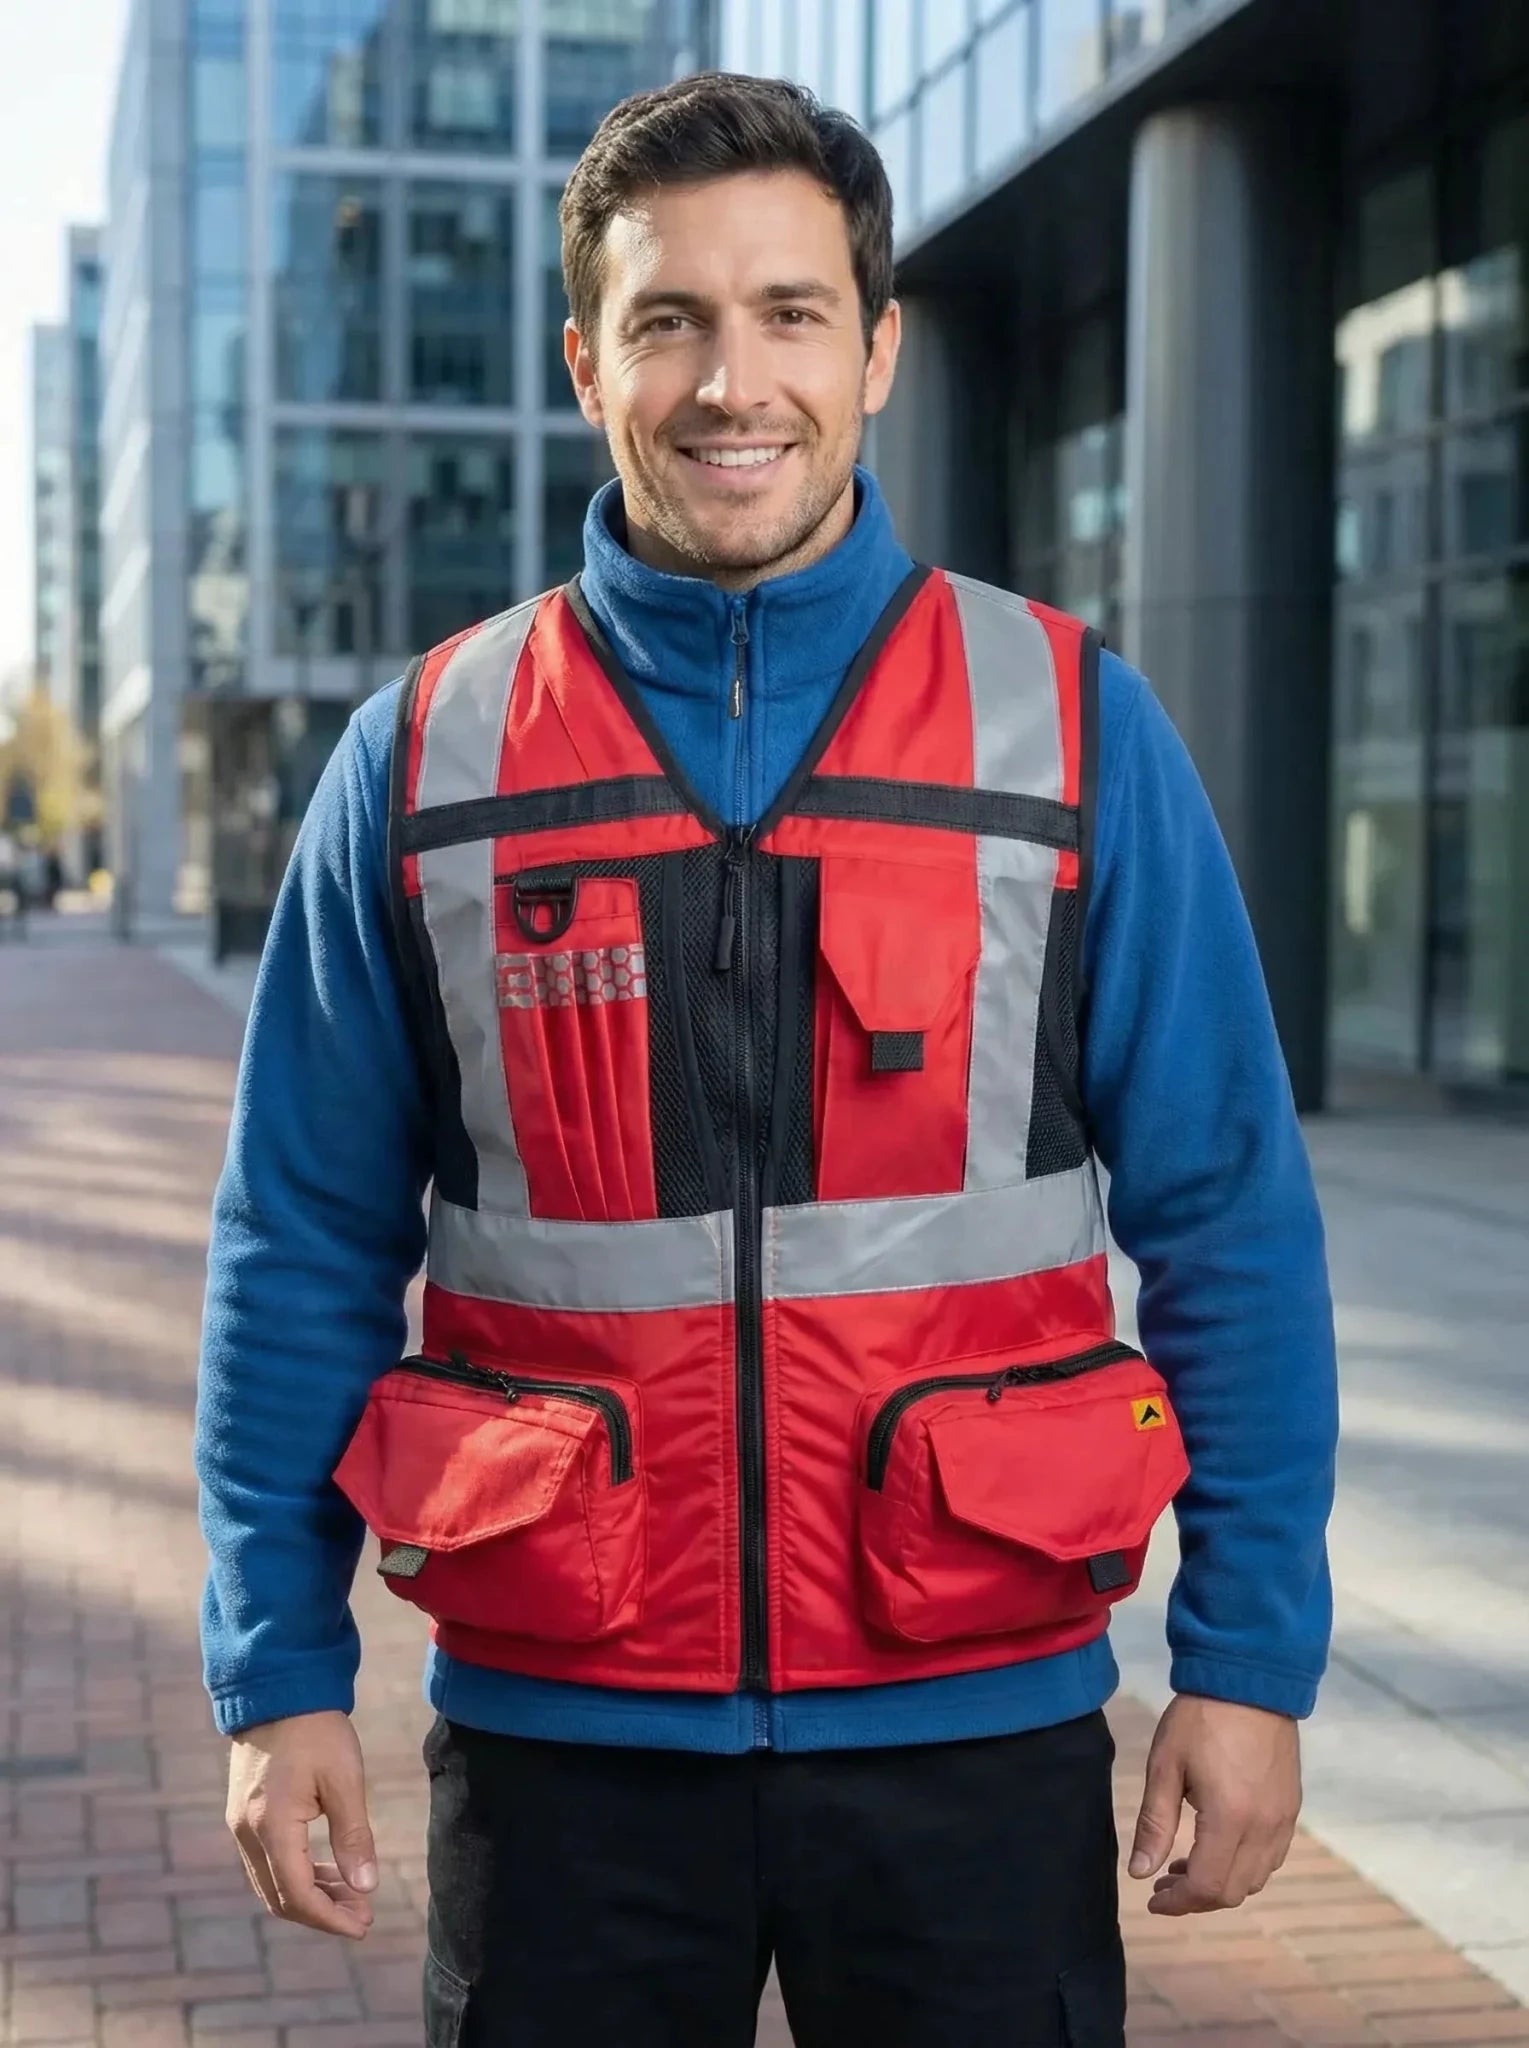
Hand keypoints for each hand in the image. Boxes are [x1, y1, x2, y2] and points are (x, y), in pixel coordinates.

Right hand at [226, 1709, 378, 1939]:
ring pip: (271, 1882)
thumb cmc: (316, 1728)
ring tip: (353, 1895)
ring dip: (309, 1895)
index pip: (297, 1895)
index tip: (363, 1925)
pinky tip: (327, 1869)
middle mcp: (247, 1833)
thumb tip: (366, 1886)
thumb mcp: (344, 1779)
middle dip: (322, 1913)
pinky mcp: (242, 1814)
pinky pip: (266, 1862)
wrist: (278, 1688)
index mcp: (271, 1826)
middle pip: (279, 1898)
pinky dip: (296, 1874)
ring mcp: (239, 1825)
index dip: (330, 1918)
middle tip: (363, 1914)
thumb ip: (353, 1836)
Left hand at [1128, 1694, 1300, 1914]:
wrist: (1249, 1679)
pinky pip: (1272, 1857)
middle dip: (1196, 1898)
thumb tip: (1140, 1873)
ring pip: (1256, 1879)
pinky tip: (1219, 1846)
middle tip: (1164, 1881)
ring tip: (1186, 1863)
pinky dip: (1245, 1866)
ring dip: (1221, 1884)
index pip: (1206, 1886)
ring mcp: (1283, 1820)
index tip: (1153, 1898)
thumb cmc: (1199, 1718)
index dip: (1178, 1902)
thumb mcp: (1165, 1766)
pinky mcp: (1291, 1807)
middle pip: (1233, 1891)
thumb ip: (1154, 1824)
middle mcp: (1264, 1828)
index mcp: (1230, 1819)